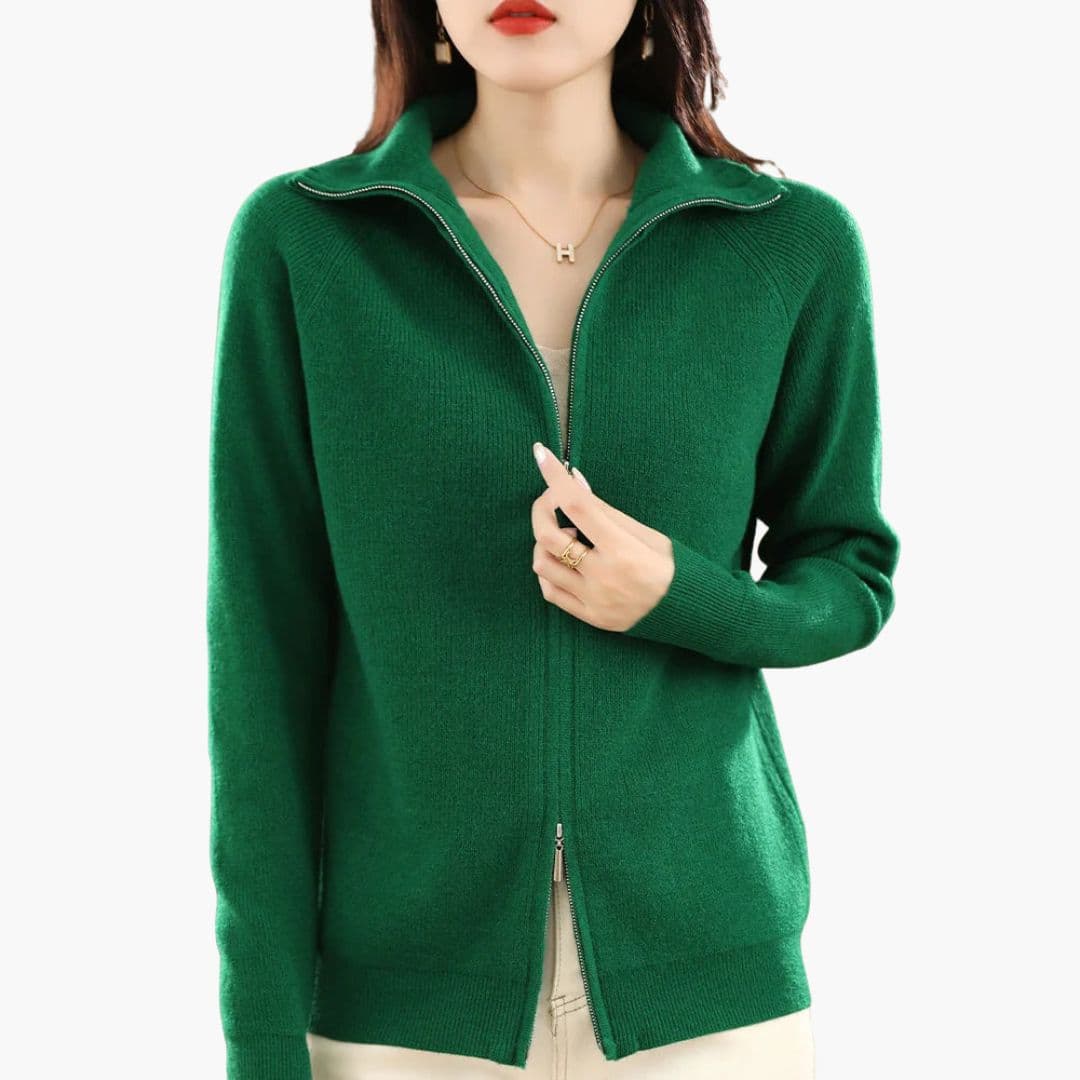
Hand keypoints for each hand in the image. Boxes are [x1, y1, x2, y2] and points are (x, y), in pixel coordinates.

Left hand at [529, 441, 673, 631]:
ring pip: (542, 565)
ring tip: (570, 539)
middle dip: (542, 510)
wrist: (686, 612)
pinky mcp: (589, 617)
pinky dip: (549, 571)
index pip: (578, 506)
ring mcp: (593, 600)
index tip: (541, 455)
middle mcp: (603, 576)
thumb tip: (574, 481)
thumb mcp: (646, 533)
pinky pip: (549, 591)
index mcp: (622, 550)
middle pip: (548, 537)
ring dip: (546, 544)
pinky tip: (565, 563)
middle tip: (552, 501)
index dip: (555, 477)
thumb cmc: (669, 566)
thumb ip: (606, 511)